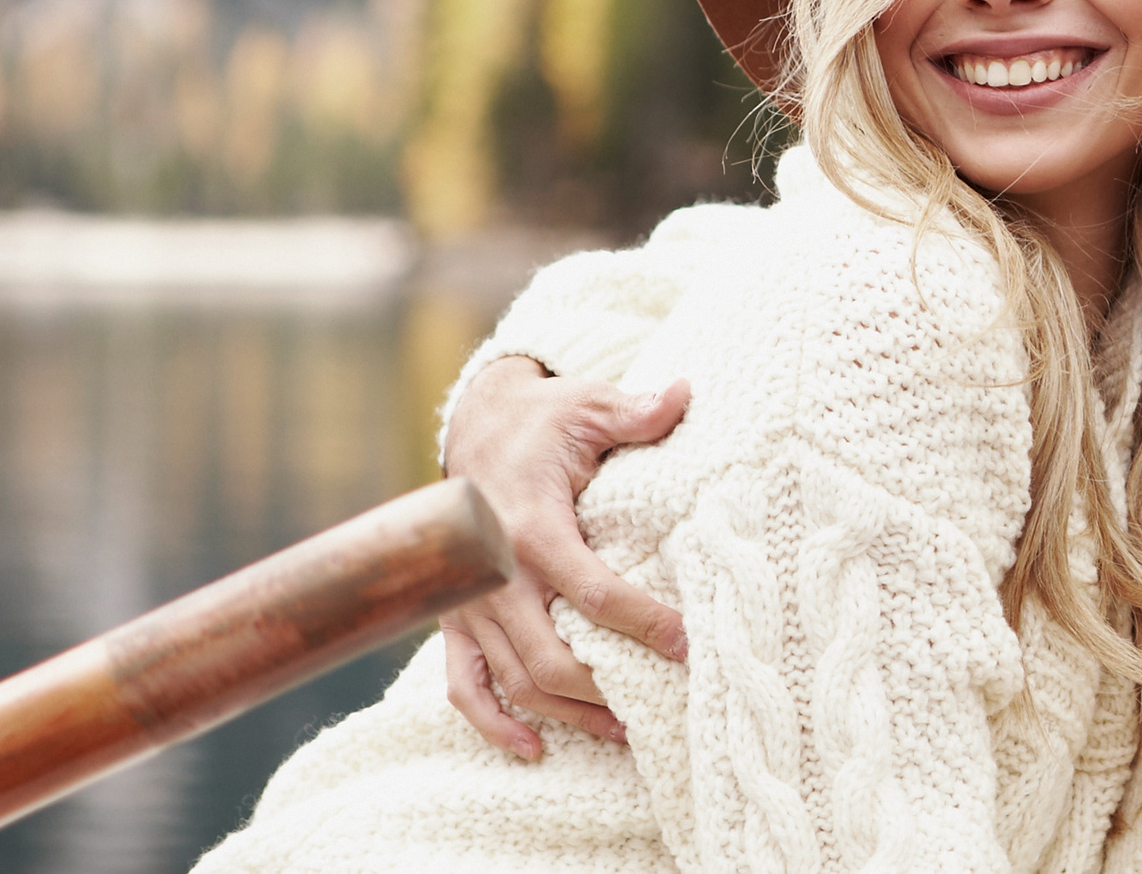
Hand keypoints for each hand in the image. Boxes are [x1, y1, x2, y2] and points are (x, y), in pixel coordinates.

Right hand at [438, 355, 691, 758]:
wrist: (477, 426)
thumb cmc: (543, 420)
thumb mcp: (588, 405)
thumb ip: (635, 410)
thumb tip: (684, 393)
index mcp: (531, 528)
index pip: (592, 592)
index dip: (641, 622)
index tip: (686, 641)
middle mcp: (493, 577)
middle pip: (549, 657)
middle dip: (605, 687)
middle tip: (660, 701)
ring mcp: (469, 604)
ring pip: (514, 682)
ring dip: (567, 715)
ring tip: (624, 732)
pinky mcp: (455, 618)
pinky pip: (463, 684)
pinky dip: (492, 722)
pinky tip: (533, 747)